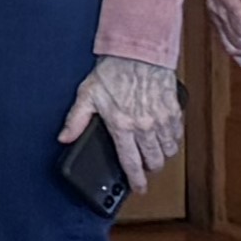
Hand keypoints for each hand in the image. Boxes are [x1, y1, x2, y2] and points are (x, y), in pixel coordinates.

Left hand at [66, 50, 184, 172]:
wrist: (139, 52)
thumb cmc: (113, 72)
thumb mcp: (87, 95)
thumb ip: (75, 120)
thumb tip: (63, 138)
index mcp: (122, 126)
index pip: (131, 162)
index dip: (135, 180)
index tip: (138, 188)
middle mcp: (145, 126)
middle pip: (154, 160)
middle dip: (149, 168)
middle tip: (144, 167)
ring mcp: (162, 119)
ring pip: (168, 150)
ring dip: (162, 155)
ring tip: (153, 152)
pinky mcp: (175, 110)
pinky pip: (177, 134)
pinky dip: (172, 139)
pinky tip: (163, 136)